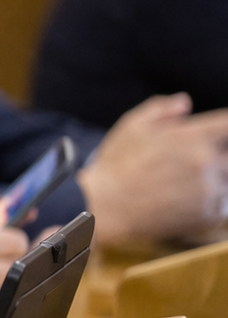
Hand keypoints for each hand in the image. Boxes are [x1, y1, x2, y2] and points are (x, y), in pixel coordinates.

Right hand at [79, 94, 227, 243]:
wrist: (103, 208)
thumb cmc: (114, 167)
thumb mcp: (130, 127)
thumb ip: (160, 109)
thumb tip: (184, 103)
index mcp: (192, 135)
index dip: (225, 128)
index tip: (219, 134)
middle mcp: (206, 160)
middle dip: (214, 160)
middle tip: (187, 168)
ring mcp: (208, 189)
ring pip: (227, 183)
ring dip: (214, 184)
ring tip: (185, 189)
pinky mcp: (206, 215)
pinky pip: (222, 208)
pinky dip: (211, 207)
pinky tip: (188, 205)